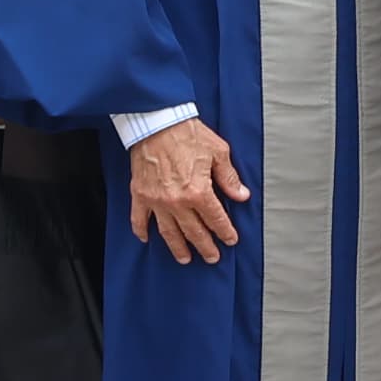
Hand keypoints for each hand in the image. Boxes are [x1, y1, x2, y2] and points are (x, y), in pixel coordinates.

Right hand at [130, 120, 247, 264]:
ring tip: (185, 258)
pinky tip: (146, 239)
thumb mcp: (218, 152)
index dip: (225, 232)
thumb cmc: (187, 134)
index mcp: (199, 192)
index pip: (216, 219)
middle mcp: (177, 202)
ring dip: (178, 248)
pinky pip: (139, 219)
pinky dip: (141, 231)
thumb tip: (241, 195)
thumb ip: (229, 178)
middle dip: (205, 247)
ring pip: (169, 232)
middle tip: (212, 257)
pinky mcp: (140, 194)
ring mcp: (157, 201)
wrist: (157, 122)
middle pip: (194, 232)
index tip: (230, 240)